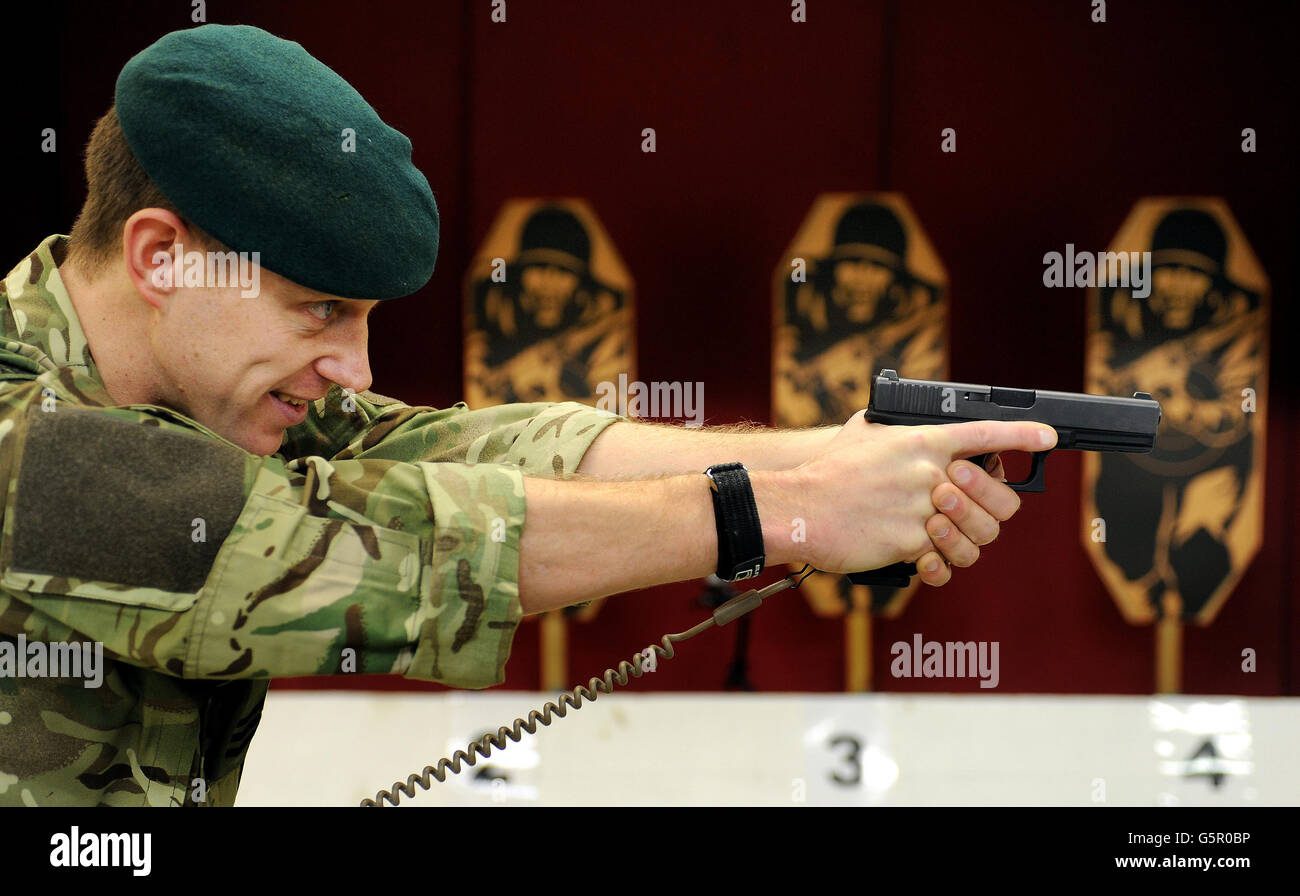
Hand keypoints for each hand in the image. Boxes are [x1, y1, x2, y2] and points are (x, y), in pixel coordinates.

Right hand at [782, 413, 1055, 584]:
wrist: (799, 507)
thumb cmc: (826, 471)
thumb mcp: (863, 433)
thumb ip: (897, 432)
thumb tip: (907, 430)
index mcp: (923, 441)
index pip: (986, 433)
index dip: (1023, 436)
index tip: (1048, 439)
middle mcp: (932, 473)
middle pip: (999, 499)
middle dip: (993, 510)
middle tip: (970, 513)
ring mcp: (925, 509)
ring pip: (978, 536)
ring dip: (964, 541)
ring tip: (940, 537)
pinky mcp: (912, 543)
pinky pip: (945, 562)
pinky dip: (937, 566)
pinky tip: (925, 561)